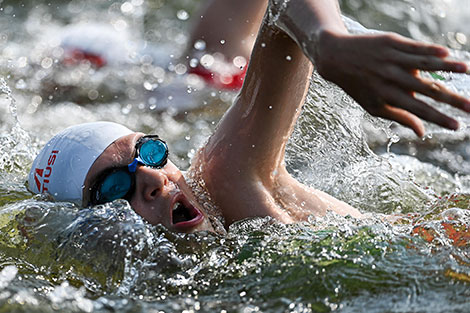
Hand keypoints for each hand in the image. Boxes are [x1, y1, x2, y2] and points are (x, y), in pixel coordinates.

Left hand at [313, 30, 469, 136]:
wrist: (336, 58)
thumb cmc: (358, 85)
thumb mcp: (373, 106)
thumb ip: (399, 117)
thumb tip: (422, 133)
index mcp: (387, 96)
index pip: (418, 110)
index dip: (438, 119)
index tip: (457, 126)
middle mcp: (390, 78)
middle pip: (426, 90)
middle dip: (451, 99)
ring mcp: (391, 59)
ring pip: (422, 64)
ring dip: (446, 67)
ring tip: (466, 70)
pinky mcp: (390, 42)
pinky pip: (413, 47)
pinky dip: (430, 50)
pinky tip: (446, 54)